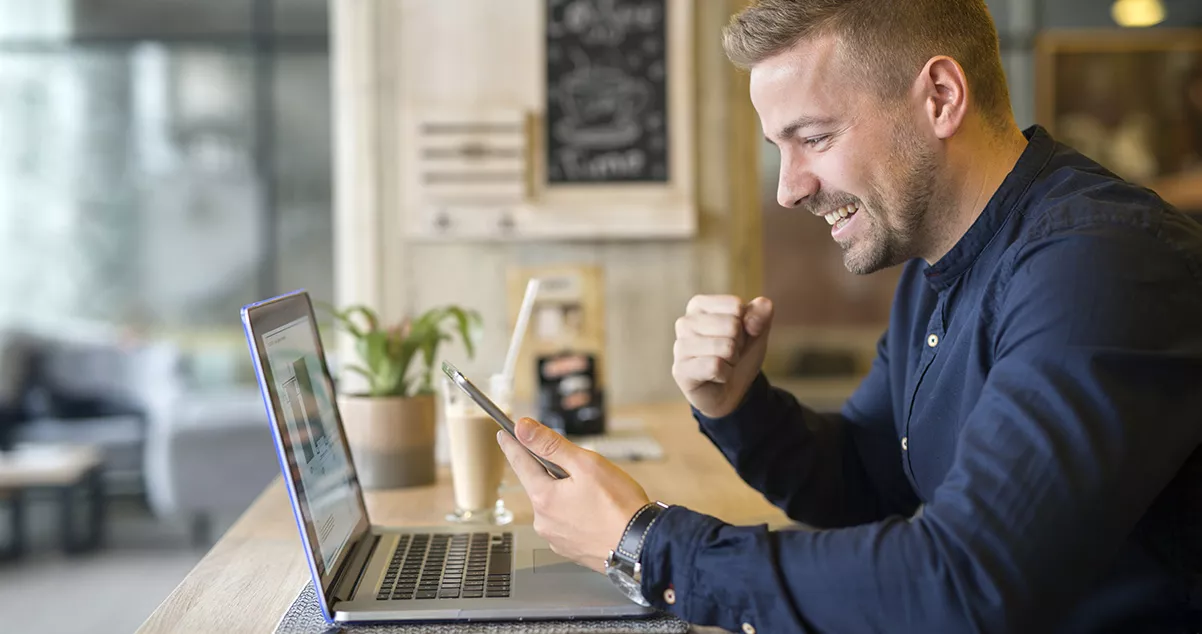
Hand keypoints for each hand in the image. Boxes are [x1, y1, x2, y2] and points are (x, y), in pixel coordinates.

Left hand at [497, 417, 650, 572]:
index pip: (520, 463)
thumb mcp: (586, 464)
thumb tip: (523, 429)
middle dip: (553, 472)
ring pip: (554, 504)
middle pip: (539, 484)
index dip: (512, 445)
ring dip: (566, 494)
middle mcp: (544, 521)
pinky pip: (566, 522)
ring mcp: (556, 538)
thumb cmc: (620, 506)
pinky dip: (576, 513)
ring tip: (596, 494)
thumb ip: (551, 445)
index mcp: (543, 497)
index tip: (504, 434)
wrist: (643, 545)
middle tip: (580, 468)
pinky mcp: (570, 549)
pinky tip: (596, 512)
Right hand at [672, 295, 773, 417]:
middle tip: (728, 354)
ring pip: (725, 347)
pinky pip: (715, 366)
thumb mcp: (756, 331)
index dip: (745, 324)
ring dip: (732, 360)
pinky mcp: (680, 370)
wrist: (729, 391)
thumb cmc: (738, 355)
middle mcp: (685, 322)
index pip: (736, 305)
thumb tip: (763, 304)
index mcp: (699, 305)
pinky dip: (725, 374)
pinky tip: (716, 377)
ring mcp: (680, 347)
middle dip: (739, 344)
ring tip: (722, 364)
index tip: (735, 337)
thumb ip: (761, 313)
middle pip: (732, 325)